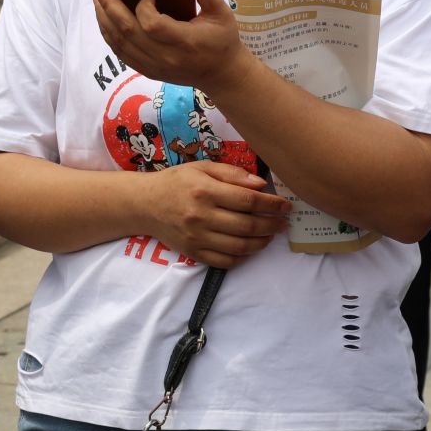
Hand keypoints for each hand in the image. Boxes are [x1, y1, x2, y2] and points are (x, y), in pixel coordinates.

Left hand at [92, 0, 249, 96]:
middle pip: (128, 32)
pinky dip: (109, 35)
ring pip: (119, 43)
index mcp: (185, 42)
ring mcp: (154, 66)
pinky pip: (120, 53)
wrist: (221, 75)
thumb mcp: (223, 15)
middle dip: (109, 6)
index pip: (152, 25)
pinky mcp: (148, 70)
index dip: (144, 8)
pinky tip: (104, 19)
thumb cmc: (222, 41)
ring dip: (104, 19)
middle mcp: (166, 57)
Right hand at [141, 161, 289, 268]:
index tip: (286, 205)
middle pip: (248, 225)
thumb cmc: (176, 182)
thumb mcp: (202, 168)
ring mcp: (197, 237)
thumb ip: (232, 174)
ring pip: (240, 246)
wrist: (144, 204)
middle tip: (283, 222)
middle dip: (272, 224)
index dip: (272, 204)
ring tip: (269, 235)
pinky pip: (225, 261)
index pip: (248, 200)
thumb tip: (261, 185)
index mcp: (205, 191)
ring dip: (262, 242)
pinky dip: (242, 257)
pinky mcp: (193, 252)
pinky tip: (249, 248)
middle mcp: (201, 215)